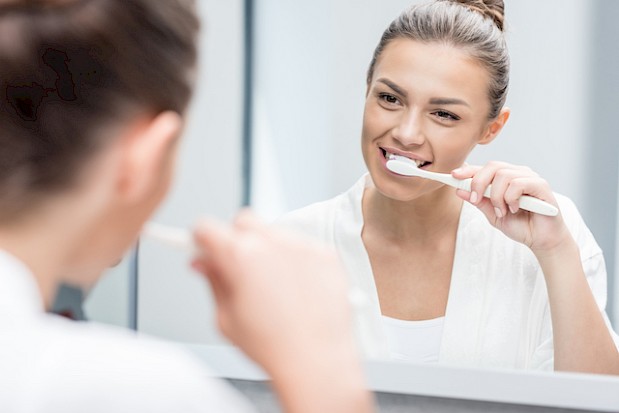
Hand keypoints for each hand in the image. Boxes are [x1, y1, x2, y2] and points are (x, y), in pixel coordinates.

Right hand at [190, 210, 355, 374]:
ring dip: (269, 248)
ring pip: (275, 232)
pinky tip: (297, 289)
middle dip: (236, 238)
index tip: (205, 249)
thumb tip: (203, 262)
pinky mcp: (325, 254)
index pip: (206, 227)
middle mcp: (271, 243)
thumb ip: (213, 281)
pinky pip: (302, 245)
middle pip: (243, 221)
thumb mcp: (226, 318)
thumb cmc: (272, 347)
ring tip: (274, 286)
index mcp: (240, 256)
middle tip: (240, 268)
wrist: (317, 362)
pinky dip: (296, 260)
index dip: (201, 240)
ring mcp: (302, 246)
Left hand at [452, 162, 570, 253]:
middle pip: (492, 166)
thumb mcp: (493, 215)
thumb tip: (459, 190)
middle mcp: (517, 174)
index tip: (453, 175)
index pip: (484, 169)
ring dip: (497, 197)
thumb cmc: (520, 225)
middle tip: (476, 199)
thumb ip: (479, 202)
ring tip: (502, 211)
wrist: (541, 240)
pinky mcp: (541, 185)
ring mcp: (530, 178)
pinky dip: (511, 198)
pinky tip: (514, 209)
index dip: (468, 170)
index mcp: (505, 179)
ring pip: (503, 175)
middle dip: (478, 183)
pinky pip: (518, 183)